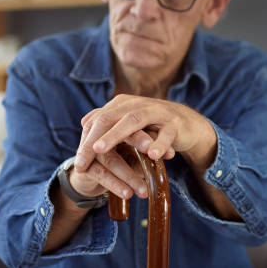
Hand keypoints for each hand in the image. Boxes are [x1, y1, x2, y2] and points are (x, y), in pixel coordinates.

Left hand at [70, 95, 216, 198]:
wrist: (188, 124)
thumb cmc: (153, 125)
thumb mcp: (128, 121)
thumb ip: (107, 119)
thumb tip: (84, 122)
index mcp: (123, 104)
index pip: (99, 120)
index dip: (86, 140)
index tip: (78, 163)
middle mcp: (137, 104)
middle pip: (110, 118)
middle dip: (94, 137)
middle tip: (82, 156)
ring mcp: (156, 112)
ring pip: (134, 120)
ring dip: (116, 134)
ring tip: (101, 150)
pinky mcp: (175, 123)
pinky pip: (166, 133)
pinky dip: (159, 143)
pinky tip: (151, 155)